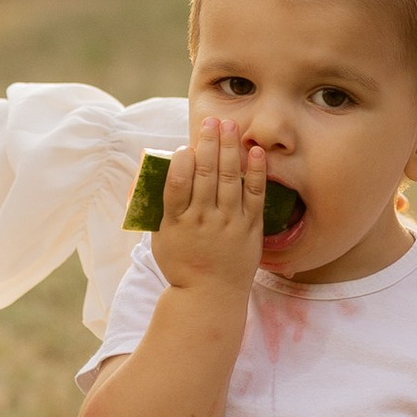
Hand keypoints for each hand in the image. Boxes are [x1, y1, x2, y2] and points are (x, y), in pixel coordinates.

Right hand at [153, 118, 267, 296]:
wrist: (209, 296)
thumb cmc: (181, 263)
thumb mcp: (161, 237)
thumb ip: (163, 206)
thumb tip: (163, 169)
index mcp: (177, 223)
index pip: (177, 184)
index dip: (181, 162)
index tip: (184, 147)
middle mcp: (203, 221)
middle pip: (206, 174)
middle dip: (208, 143)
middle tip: (211, 120)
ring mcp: (229, 224)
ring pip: (229, 179)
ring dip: (229, 148)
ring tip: (229, 125)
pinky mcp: (250, 228)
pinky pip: (255, 195)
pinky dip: (254, 172)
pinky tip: (254, 152)